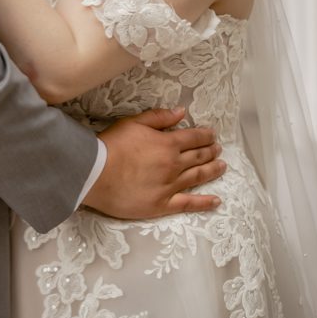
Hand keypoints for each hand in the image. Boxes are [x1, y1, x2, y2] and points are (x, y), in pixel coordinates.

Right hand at [82, 107, 225, 218]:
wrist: (94, 174)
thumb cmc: (112, 145)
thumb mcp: (134, 122)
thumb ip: (159, 117)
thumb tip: (182, 112)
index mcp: (169, 143)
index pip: (194, 138)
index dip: (205, 136)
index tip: (212, 135)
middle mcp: (174, 164)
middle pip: (199, 156)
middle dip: (211, 151)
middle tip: (218, 149)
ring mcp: (170, 186)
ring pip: (198, 177)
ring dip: (212, 170)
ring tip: (222, 166)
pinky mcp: (162, 205)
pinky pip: (188, 204)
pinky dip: (205, 203)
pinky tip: (217, 201)